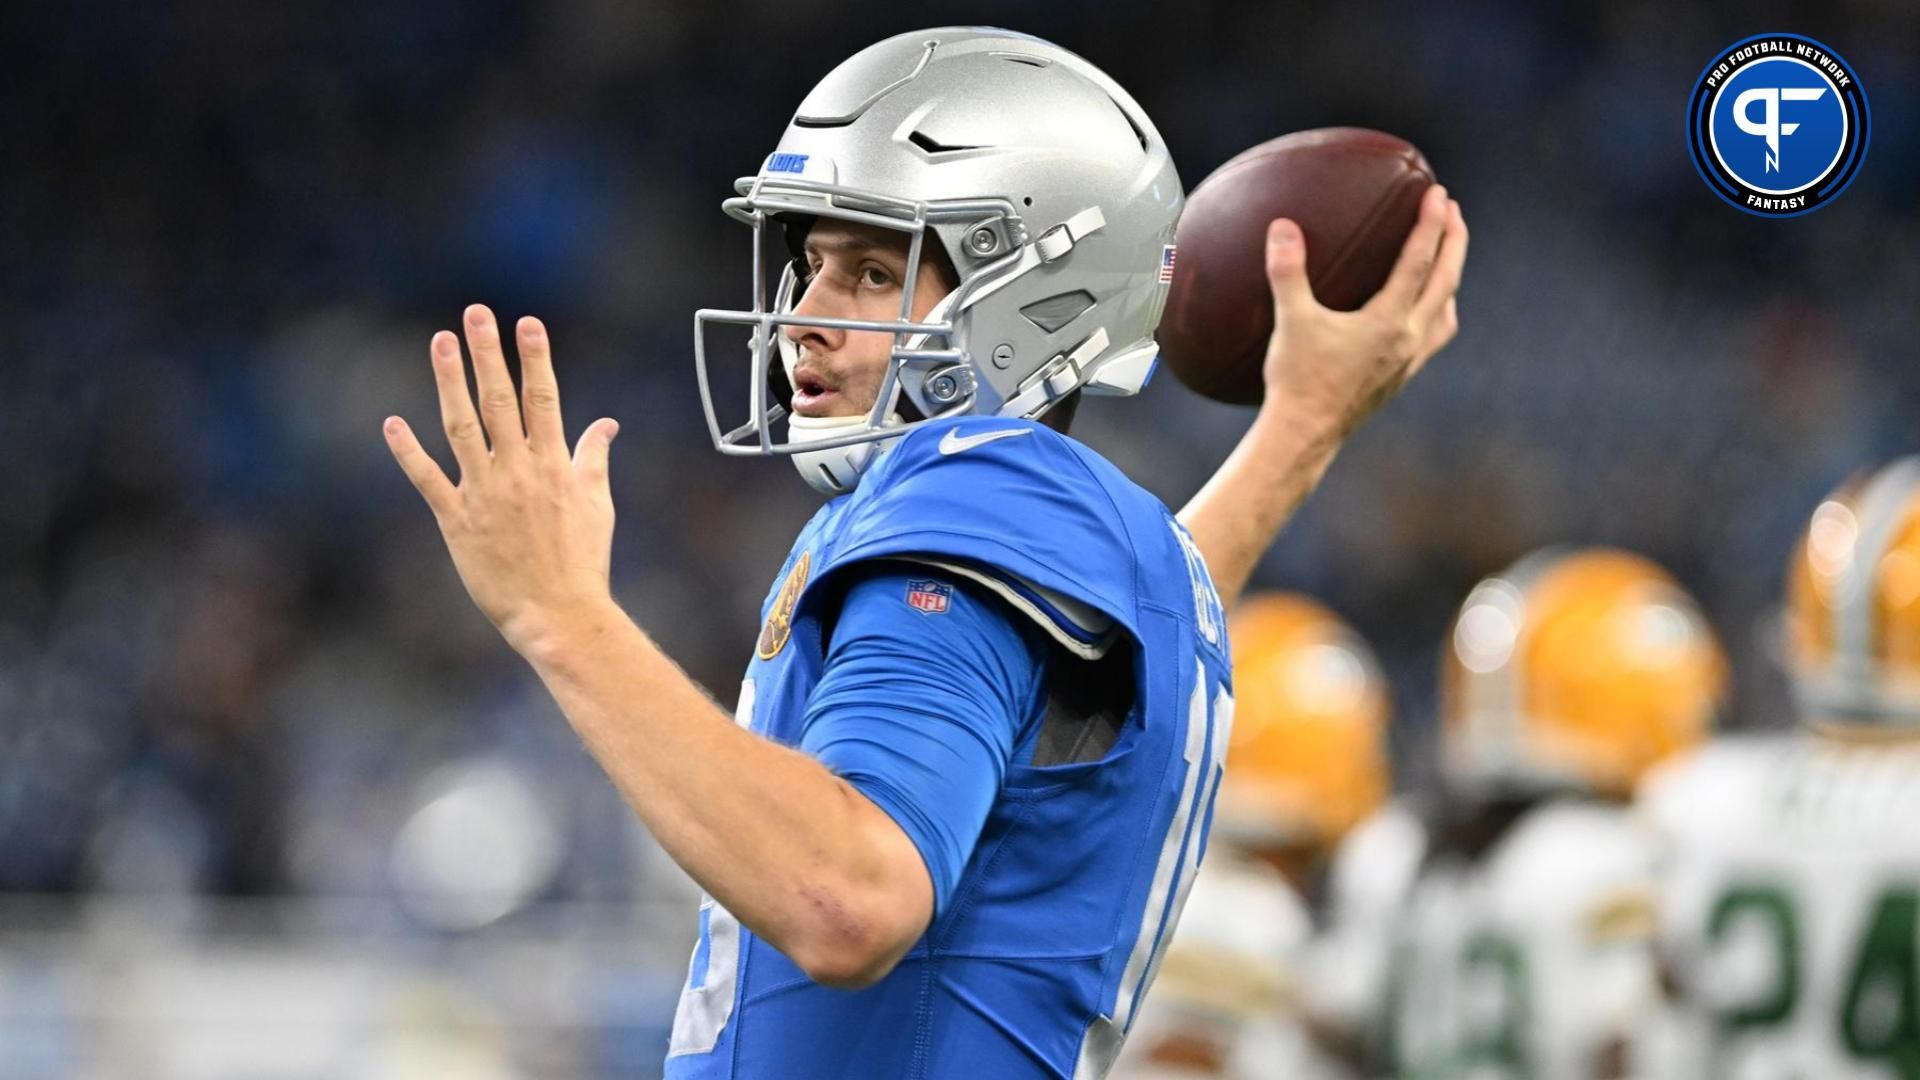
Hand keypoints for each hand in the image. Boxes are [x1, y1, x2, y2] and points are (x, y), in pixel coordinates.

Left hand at [382, 304, 620, 654]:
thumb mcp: (598, 505)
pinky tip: (392, 423)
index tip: (527, 323)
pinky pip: (428, 480)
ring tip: (440, 342)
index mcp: (553, 466)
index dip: (535, 359)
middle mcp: (518, 472)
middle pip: (500, 401)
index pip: (544, 399)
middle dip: (488, 354)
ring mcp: (485, 494)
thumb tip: (606, 424)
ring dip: (449, 382)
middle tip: (475, 313)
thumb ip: (594, 458)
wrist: (559, 614)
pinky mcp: (457, 522)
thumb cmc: (582, 561)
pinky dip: (408, 452)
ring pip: (462, 427)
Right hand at [1260, 183, 1467, 436]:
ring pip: (1446, 312)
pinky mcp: (1401, 378)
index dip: (1431, 224)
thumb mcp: (1290, 321)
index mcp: (1389, 321)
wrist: (1305, 436)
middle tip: (1453, 210)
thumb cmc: (1297, 379)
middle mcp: (1409, 339)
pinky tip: (1422, 312)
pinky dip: (1437, 312)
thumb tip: (1283, 226)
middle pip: (1446, 281)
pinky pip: (1434, 337)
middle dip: (1454, 242)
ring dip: (1450, 279)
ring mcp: (1409, 361)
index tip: (1438, 194)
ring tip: (1447, 258)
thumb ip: (1287, 271)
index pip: (1420, 262)